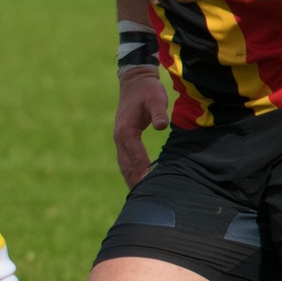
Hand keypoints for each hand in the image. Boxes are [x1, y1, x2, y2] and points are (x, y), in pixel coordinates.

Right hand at [113, 70, 168, 186]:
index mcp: (126, 131)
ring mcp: (119, 139)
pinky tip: (137, 181)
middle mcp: (120, 137)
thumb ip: (159, 113)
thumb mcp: (156, 99)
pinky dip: (130, 172)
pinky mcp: (123, 139)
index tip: (151, 184)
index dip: (143, 171)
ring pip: (124, 165)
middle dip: (135, 181)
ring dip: (131, 179)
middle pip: (126, 165)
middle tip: (145, 198)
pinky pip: (125, 160)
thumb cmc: (148, 91)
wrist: (134, 82)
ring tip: (140, 195)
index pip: (136, 157)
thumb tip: (162, 126)